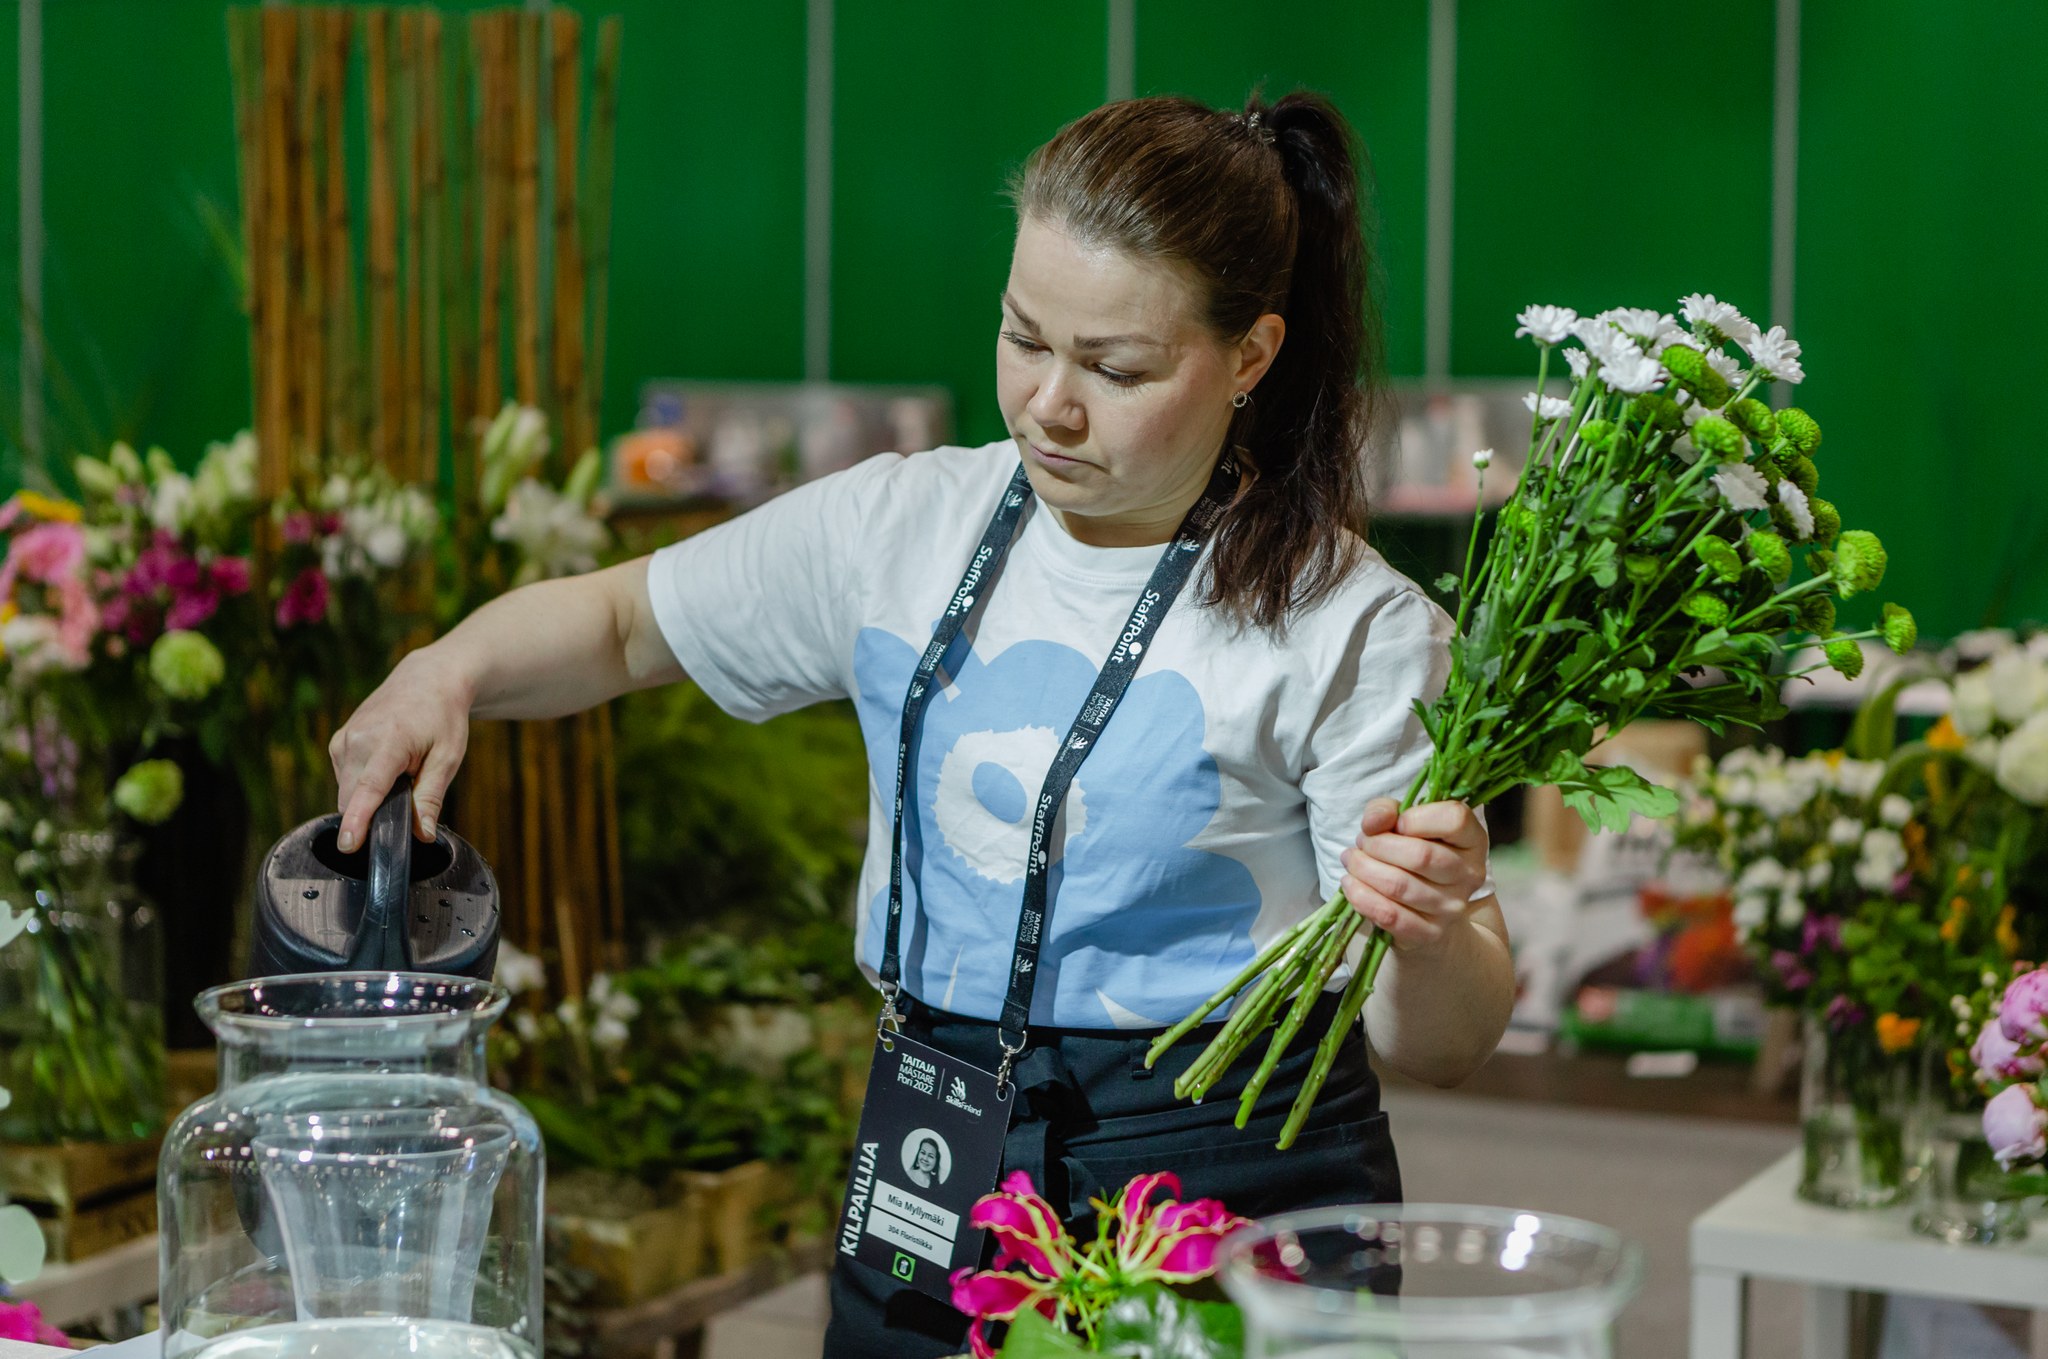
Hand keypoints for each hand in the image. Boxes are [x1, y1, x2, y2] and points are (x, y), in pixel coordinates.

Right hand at [329, 647, 473, 851]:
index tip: (348, 845)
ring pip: (347, 791)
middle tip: (407, 799)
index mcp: (389, 742)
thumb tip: (423, 835)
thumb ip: (431, 798)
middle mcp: (358, 740)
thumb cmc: (442, 717)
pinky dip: (362, 783)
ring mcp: (344, 739)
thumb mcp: (447, 758)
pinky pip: (345, 778)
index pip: (368, 789)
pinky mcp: (338, 742)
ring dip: (369, 797)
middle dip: (372, 814)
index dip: (358, 820)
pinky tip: (386, 767)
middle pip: (353, 799)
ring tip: (401, 773)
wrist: (427, 679)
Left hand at [1339, 798, 1488, 952]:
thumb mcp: (1404, 825)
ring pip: (1399, 885)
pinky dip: (1362, 897)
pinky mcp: (1430, 933)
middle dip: (1377, 845)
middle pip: (1420, 855)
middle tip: (1361, 843)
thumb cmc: (1414, 858)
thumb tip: (1373, 822)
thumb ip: (1387, 811)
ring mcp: (1452, 907)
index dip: (1416, 817)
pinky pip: (1390, 915)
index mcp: (1472, 840)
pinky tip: (1351, 885)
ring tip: (1352, 861)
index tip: (1395, 823)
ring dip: (1364, 869)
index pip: (1454, 819)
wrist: (1428, 915)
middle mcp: (1469, 875)